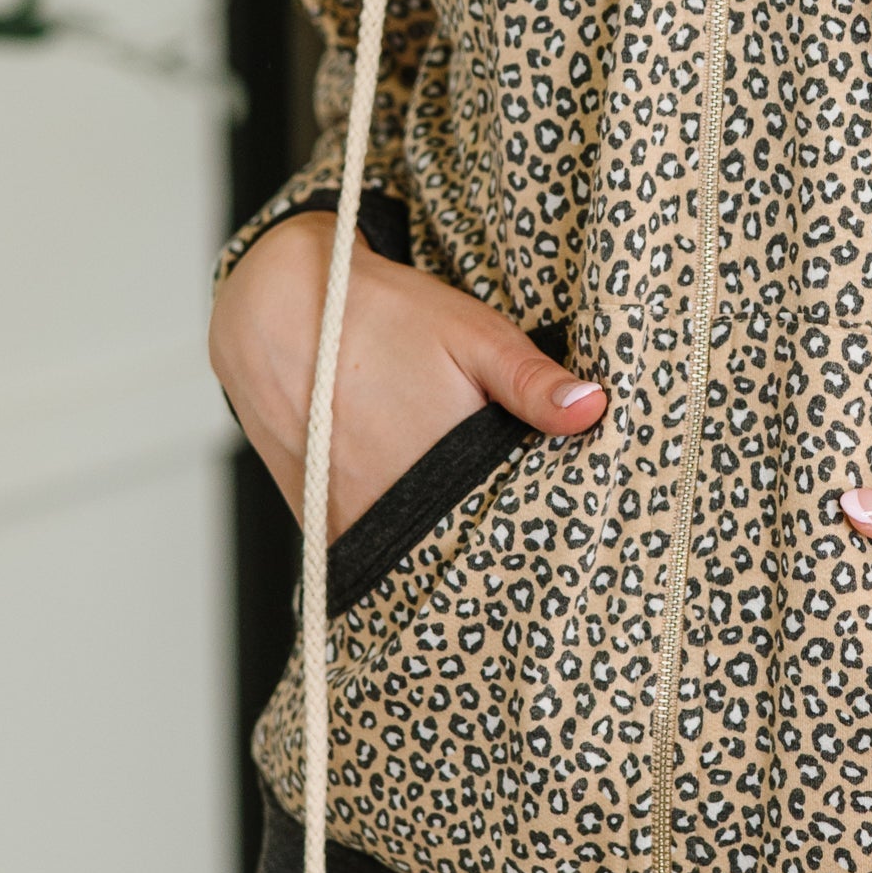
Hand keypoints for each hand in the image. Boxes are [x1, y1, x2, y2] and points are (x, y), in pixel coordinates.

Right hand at [209, 213, 606, 538]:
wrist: (276, 314)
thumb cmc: (384, 318)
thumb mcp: (472, 334)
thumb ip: (531, 379)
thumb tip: (595, 410)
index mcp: (445, 468)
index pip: (513, 527)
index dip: (539, 524)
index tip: (568, 520)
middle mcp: (396, 510)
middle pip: (466, 549)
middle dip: (498, 540)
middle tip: (529, 522)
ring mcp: (354, 526)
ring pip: (421, 558)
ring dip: (448, 543)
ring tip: (476, 513)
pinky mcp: (324, 529)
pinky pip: (378, 552)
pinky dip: (404, 544)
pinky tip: (427, 512)